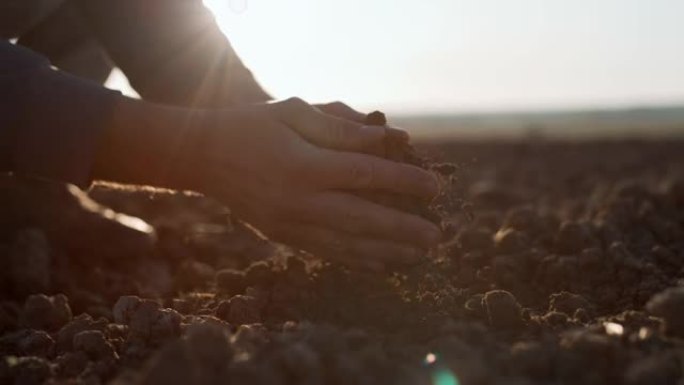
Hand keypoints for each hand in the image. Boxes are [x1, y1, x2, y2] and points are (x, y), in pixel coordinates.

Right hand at [174, 98, 439, 270]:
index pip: (366, 176)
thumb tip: (387, 141)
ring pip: (346, 244)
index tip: (437, 190)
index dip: (405, 183)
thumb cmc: (254, 125)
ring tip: (419, 256)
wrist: (203, 155)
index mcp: (304, 164)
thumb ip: (341, 127)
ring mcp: (289, 223)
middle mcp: (299, 200)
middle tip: (439, 237)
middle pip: (362, 219)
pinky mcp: (282, 235)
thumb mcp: (296, 111)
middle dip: (405, 230)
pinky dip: (357, 260)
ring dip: (387, 252)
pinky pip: (325, 252)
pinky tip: (381, 264)